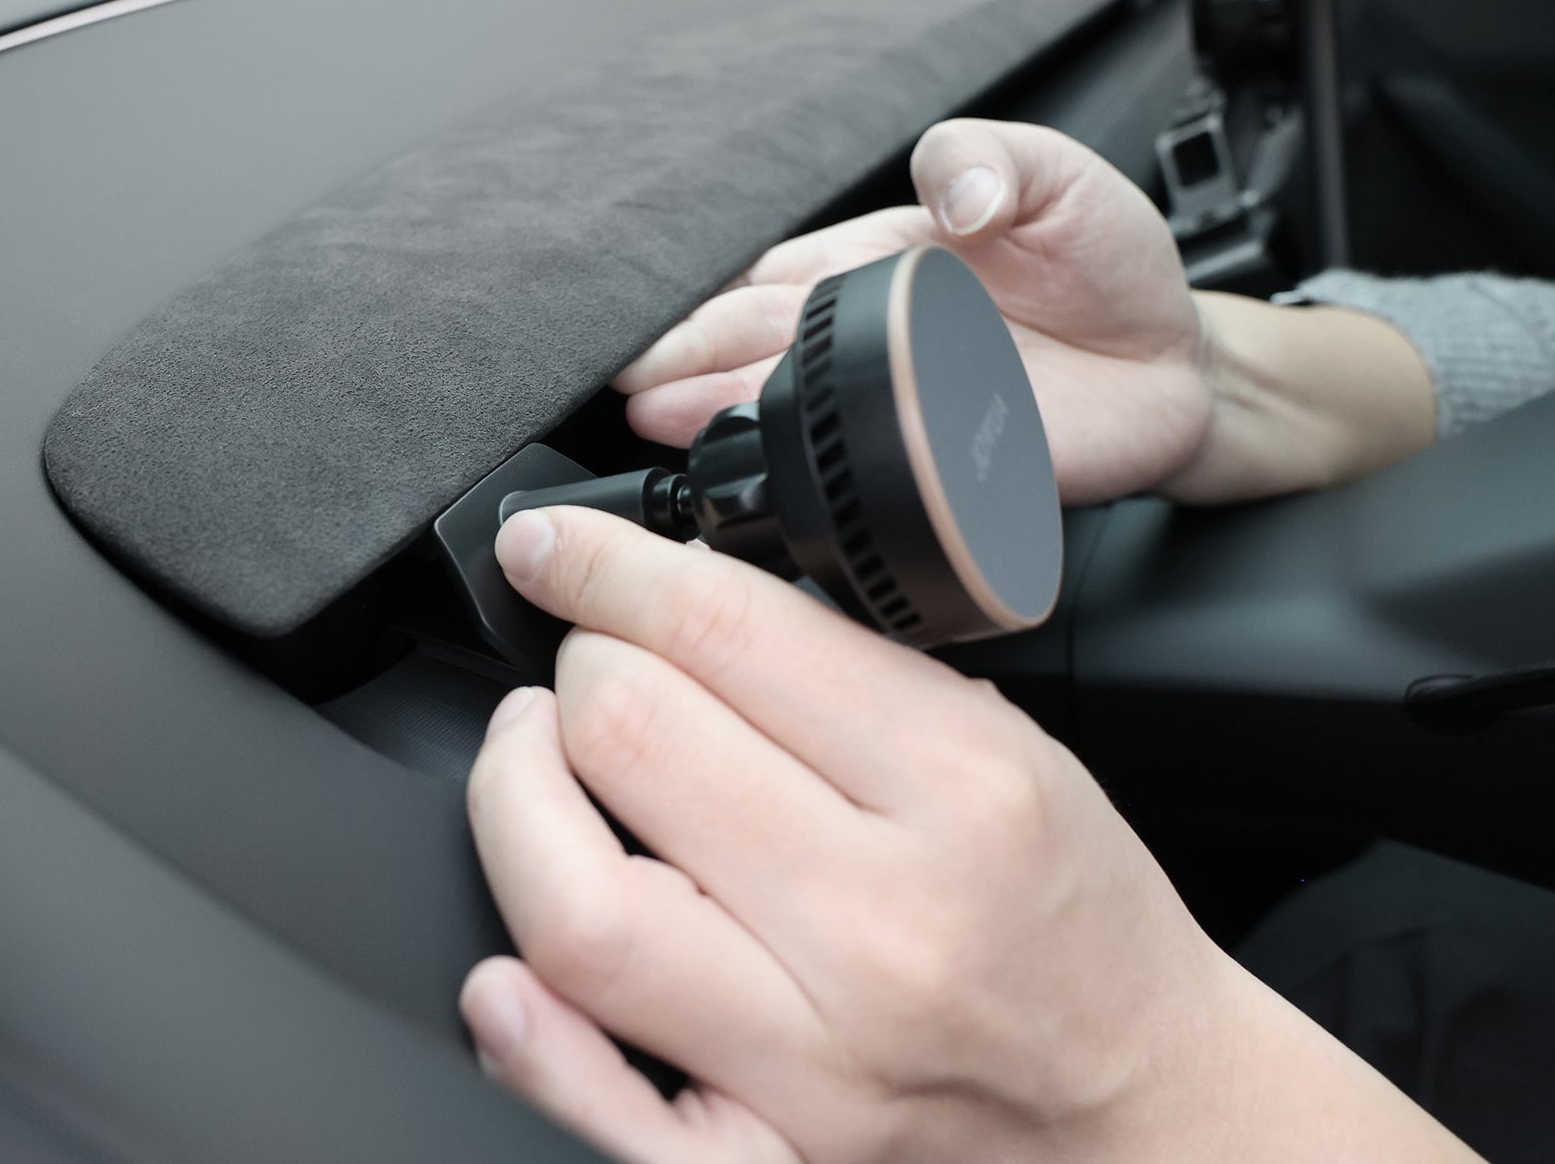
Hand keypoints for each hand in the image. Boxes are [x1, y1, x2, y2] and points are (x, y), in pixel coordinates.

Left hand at [460, 508, 1481, 1163]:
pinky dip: (528, 1035)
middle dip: (573, 672)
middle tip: (586, 669)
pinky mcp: (772, 1157)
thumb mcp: (1016, 748)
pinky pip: (600, 1107)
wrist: (1142, 1110)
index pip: (725, 631)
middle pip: (628, 740)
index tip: (555, 547)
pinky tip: (506, 977)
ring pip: (578, 909)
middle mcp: (883, 925)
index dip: (604, 567)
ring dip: (517, 805)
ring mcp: (817, 1057)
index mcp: (964, 787)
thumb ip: (855, 671)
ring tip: (538, 772)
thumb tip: (680, 601)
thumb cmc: (1078, 927)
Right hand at [614, 120, 1209, 504]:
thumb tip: (951, 190)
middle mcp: (877, 342)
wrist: (1177, 363)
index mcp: (879, 268)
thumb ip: (987, 157)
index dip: (706, 306)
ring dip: (719, 416)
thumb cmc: (1108, 266)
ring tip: (660, 422)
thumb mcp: (1052, 174)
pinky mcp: (942, 466)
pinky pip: (869, 473)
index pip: (771, 281)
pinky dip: (812, 478)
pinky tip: (756, 479)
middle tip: (636, 387)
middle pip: (757, 349)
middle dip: (687, 365)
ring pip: (792, 413)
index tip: (651, 330)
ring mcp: (903, 406)